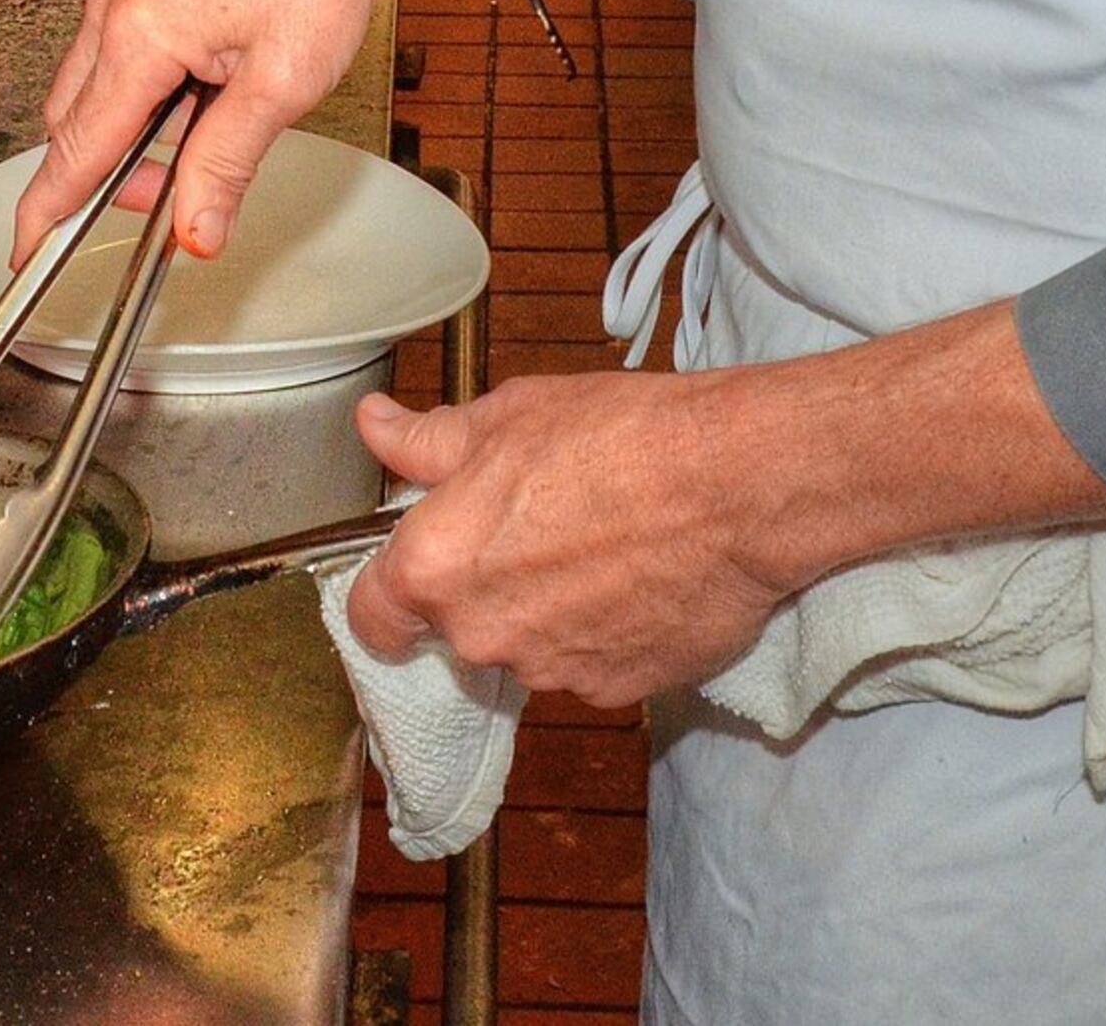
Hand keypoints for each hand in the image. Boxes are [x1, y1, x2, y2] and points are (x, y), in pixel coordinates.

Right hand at [12, 0, 408, 267]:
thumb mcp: (281, 86)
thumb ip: (225, 165)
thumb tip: (194, 231)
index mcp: (139, 31)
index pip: (76, 145)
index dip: (50, 207)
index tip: (24, 251)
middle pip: (74, 118)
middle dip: (108, 171)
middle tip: (171, 199)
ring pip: (94, 82)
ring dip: (129, 126)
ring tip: (206, 133)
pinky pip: (117, 44)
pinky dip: (142, 85)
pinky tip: (202, 88)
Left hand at [344, 372, 795, 705]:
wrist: (734, 486)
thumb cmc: (620, 438)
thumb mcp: (511, 414)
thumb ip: (429, 439)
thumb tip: (375, 426)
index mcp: (438, 567)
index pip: (372, 617)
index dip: (386, 597)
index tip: (410, 575)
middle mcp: (484, 634)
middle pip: (461, 625)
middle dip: (489, 584)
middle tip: (541, 523)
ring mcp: (552, 671)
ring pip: (529, 644)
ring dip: (550, 608)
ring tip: (605, 543)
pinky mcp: (619, 692)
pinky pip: (592, 663)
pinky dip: (606, 631)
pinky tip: (642, 578)